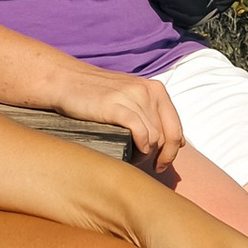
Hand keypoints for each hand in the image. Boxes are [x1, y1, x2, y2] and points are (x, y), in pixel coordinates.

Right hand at [52, 66, 186, 161]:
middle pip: (165, 136)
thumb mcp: (133, 98)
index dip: (172, 151)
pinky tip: (132, 150)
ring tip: (133, 158)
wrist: (67, 81)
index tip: (161, 165)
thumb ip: (155, 115)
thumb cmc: (100, 95)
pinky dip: (140, 146)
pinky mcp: (115, 105)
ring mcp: (132, 97)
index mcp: (156, 89)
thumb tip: (180, 142)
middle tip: (147, 166)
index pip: (176, 127)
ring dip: (145, 154)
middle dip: (159, 156)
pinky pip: (140, 132)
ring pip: (153, 137)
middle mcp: (148, 91)